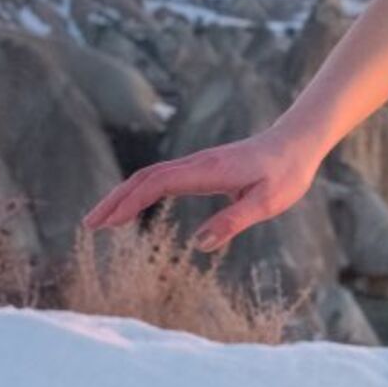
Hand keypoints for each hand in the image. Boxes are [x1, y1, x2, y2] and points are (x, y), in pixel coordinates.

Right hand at [81, 124, 321, 251]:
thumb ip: (235, 221)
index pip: (158, 183)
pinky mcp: (204, 167)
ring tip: (101, 219)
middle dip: (115, 200)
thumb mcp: (268, 202)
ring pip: (152, 175)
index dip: (130, 202)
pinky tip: (134, 205)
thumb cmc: (287, 172)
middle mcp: (199, 163)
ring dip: (124, 195)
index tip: (107, 223)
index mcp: (209, 170)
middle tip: (89, 225)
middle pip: (146, 177)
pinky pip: (164, 176)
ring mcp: (200, 163)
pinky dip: (141, 190)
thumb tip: (199, 245)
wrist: (298, 142)